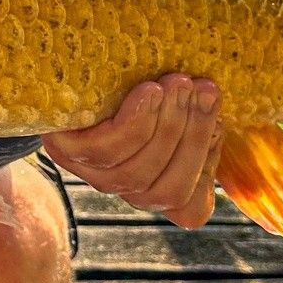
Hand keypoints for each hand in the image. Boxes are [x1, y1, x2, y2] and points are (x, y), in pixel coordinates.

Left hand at [44, 75, 221, 226]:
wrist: (66, 74)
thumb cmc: (134, 91)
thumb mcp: (178, 110)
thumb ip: (202, 125)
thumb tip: (219, 123)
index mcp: (159, 190)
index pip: (190, 208)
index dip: (205, 160)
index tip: (216, 106)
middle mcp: (126, 193)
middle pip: (168, 190)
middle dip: (191, 134)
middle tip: (198, 87)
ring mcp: (92, 177)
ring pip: (137, 172)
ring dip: (164, 126)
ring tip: (174, 85)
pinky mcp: (64, 153)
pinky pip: (103, 151)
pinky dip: (133, 123)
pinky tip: (147, 92)